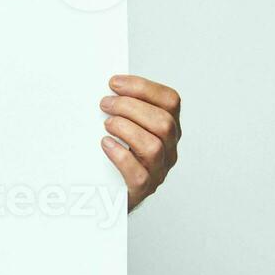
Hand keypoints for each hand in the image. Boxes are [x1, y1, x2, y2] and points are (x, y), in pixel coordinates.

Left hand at [100, 74, 181, 211]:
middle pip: (163, 123)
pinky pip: (138, 173)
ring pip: (154, 147)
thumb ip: (126, 106)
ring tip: (107, 125)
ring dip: (126, 129)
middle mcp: (169, 148)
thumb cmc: (120, 152)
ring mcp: (158, 170)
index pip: (169, 101)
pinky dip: (120, 155)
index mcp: (169, 127)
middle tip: (105, 104)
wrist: (113, 191)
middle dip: (130, 107)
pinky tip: (106, 145)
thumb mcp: (129, 124)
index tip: (114, 83)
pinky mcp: (143, 188)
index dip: (142, 87)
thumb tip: (109, 87)